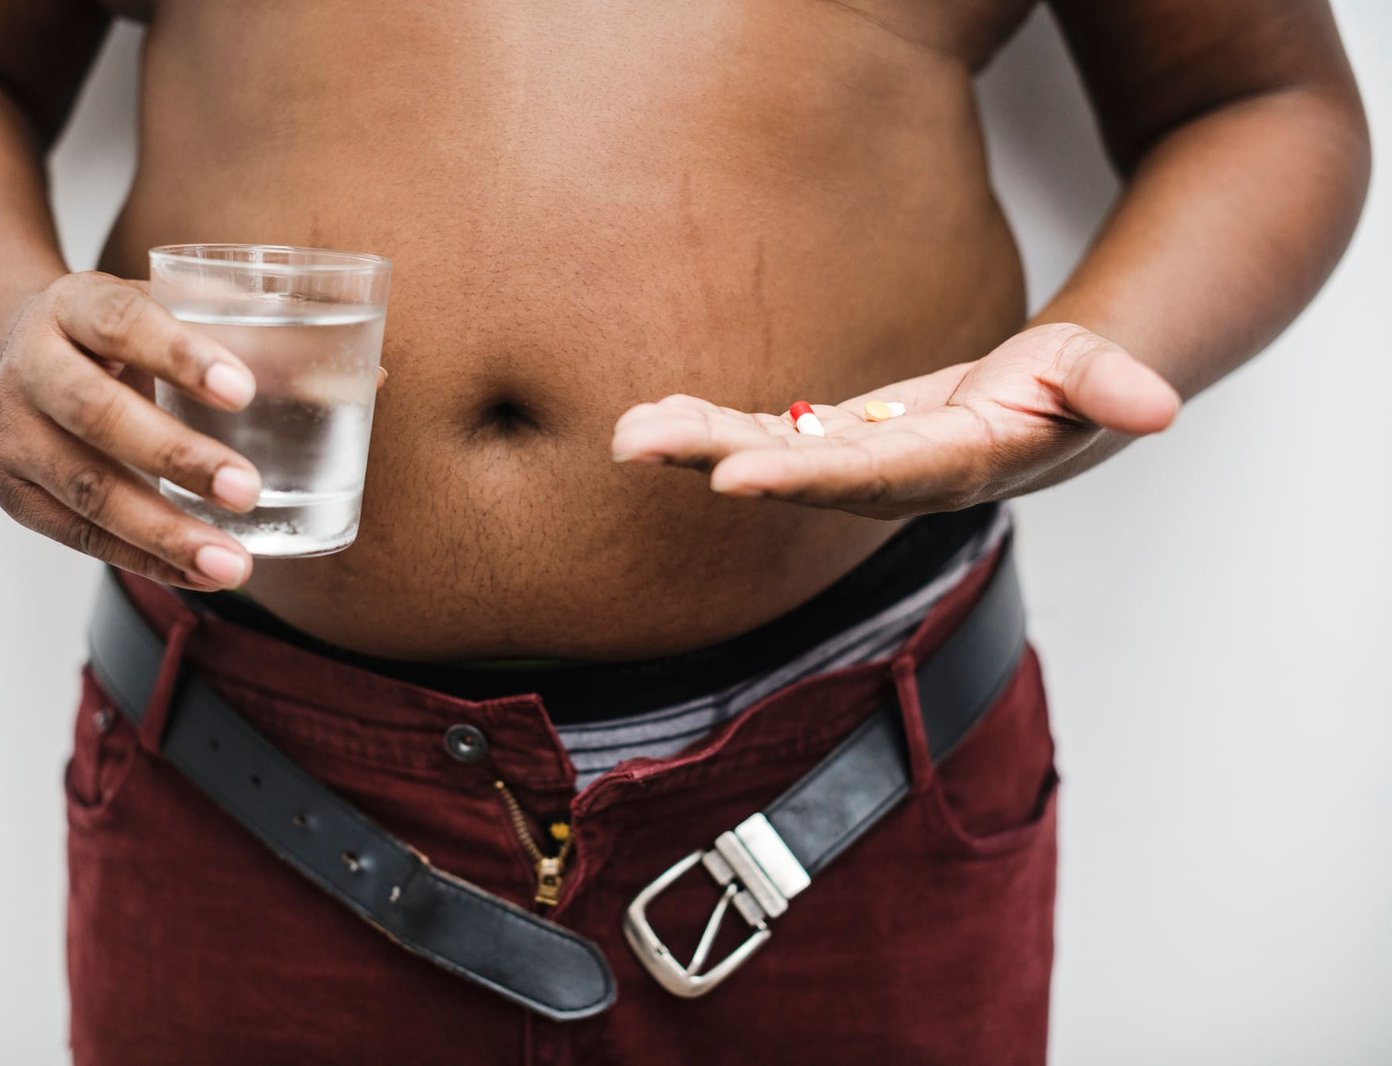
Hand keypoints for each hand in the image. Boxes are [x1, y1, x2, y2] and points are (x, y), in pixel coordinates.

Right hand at [0, 271, 261, 589]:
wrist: (16, 354)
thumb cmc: (123, 336)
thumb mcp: (172, 312)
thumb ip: (254, 337)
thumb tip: (362, 379)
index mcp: (73, 303)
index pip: (120, 321)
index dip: (179, 355)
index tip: (244, 391)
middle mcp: (29, 364)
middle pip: (95, 413)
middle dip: (176, 457)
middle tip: (249, 490)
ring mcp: (12, 433)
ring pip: (86, 488)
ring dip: (165, 532)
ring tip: (234, 564)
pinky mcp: (14, 493)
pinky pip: (80, 535)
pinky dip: (144, 559)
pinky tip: (198, 574)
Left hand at [610, 323, 1180, 518]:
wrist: (1038, 417)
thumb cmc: (1064, 393)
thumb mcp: (1093, 377)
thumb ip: (1113, 386)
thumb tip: (1158, 409)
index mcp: (946, 469)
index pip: (869, 478)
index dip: (804, 476)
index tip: (736, 474)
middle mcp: (887, 480)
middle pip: (794, 474)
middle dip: (715, 458)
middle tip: (637, 443)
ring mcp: (852, 466)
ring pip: (765, 457)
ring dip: (695, 446)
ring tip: (627, 433)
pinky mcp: (832, 444)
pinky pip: (762, 435)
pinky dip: (710, 427)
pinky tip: (655, 419)